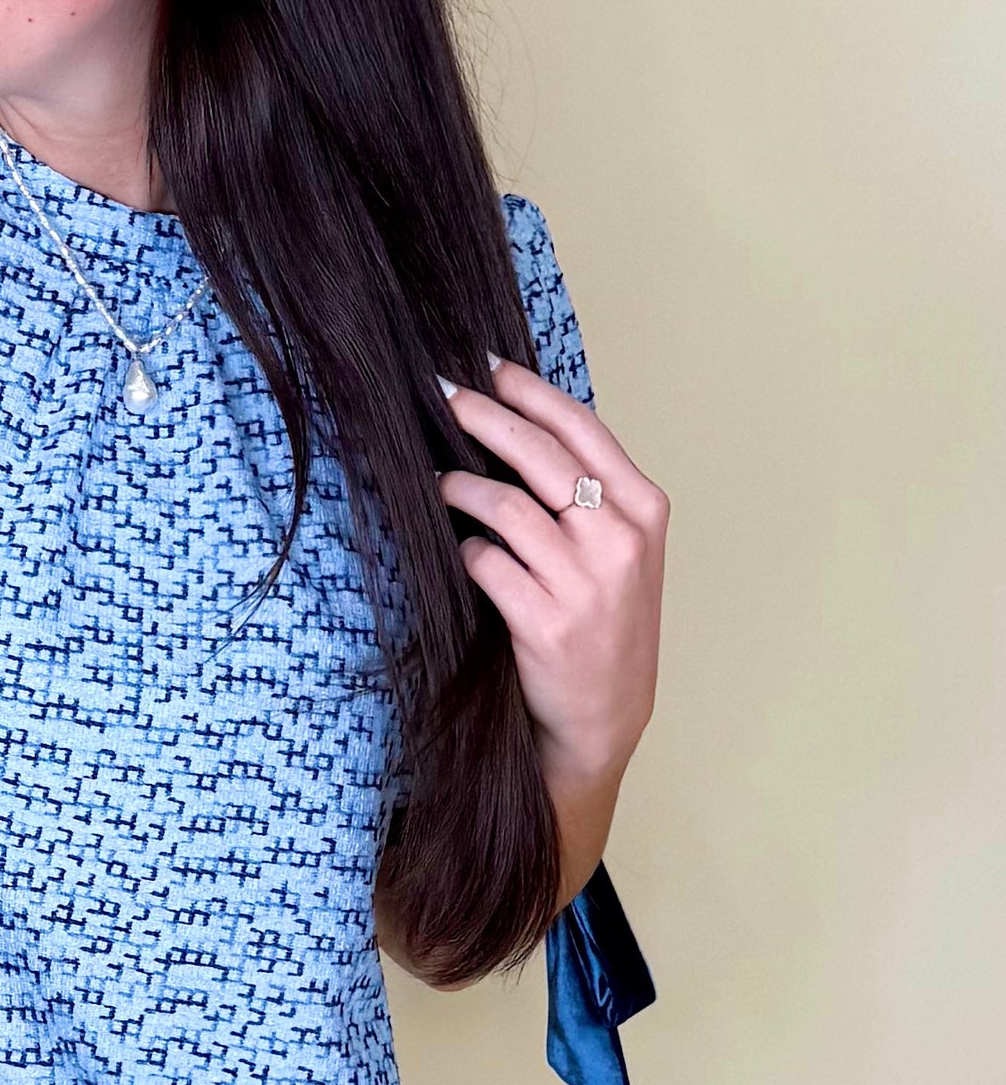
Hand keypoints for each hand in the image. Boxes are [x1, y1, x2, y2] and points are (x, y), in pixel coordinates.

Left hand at [437, 357, 667, 805]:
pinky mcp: (545, 623)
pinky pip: (486, 564)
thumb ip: (590, 494)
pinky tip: (460, 552)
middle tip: (445, 397)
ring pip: (506, 507)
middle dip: (484, 417)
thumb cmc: (607, 625)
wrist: (605, 718)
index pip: (583, 428)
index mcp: (644, 511)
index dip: (531, 391)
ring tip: (440, 482)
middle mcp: (620, 541)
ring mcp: (585, 584)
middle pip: (541, 455)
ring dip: (462, 488)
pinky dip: (466, 552)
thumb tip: (521, 425)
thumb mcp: (623, 552)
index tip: (490, 366)